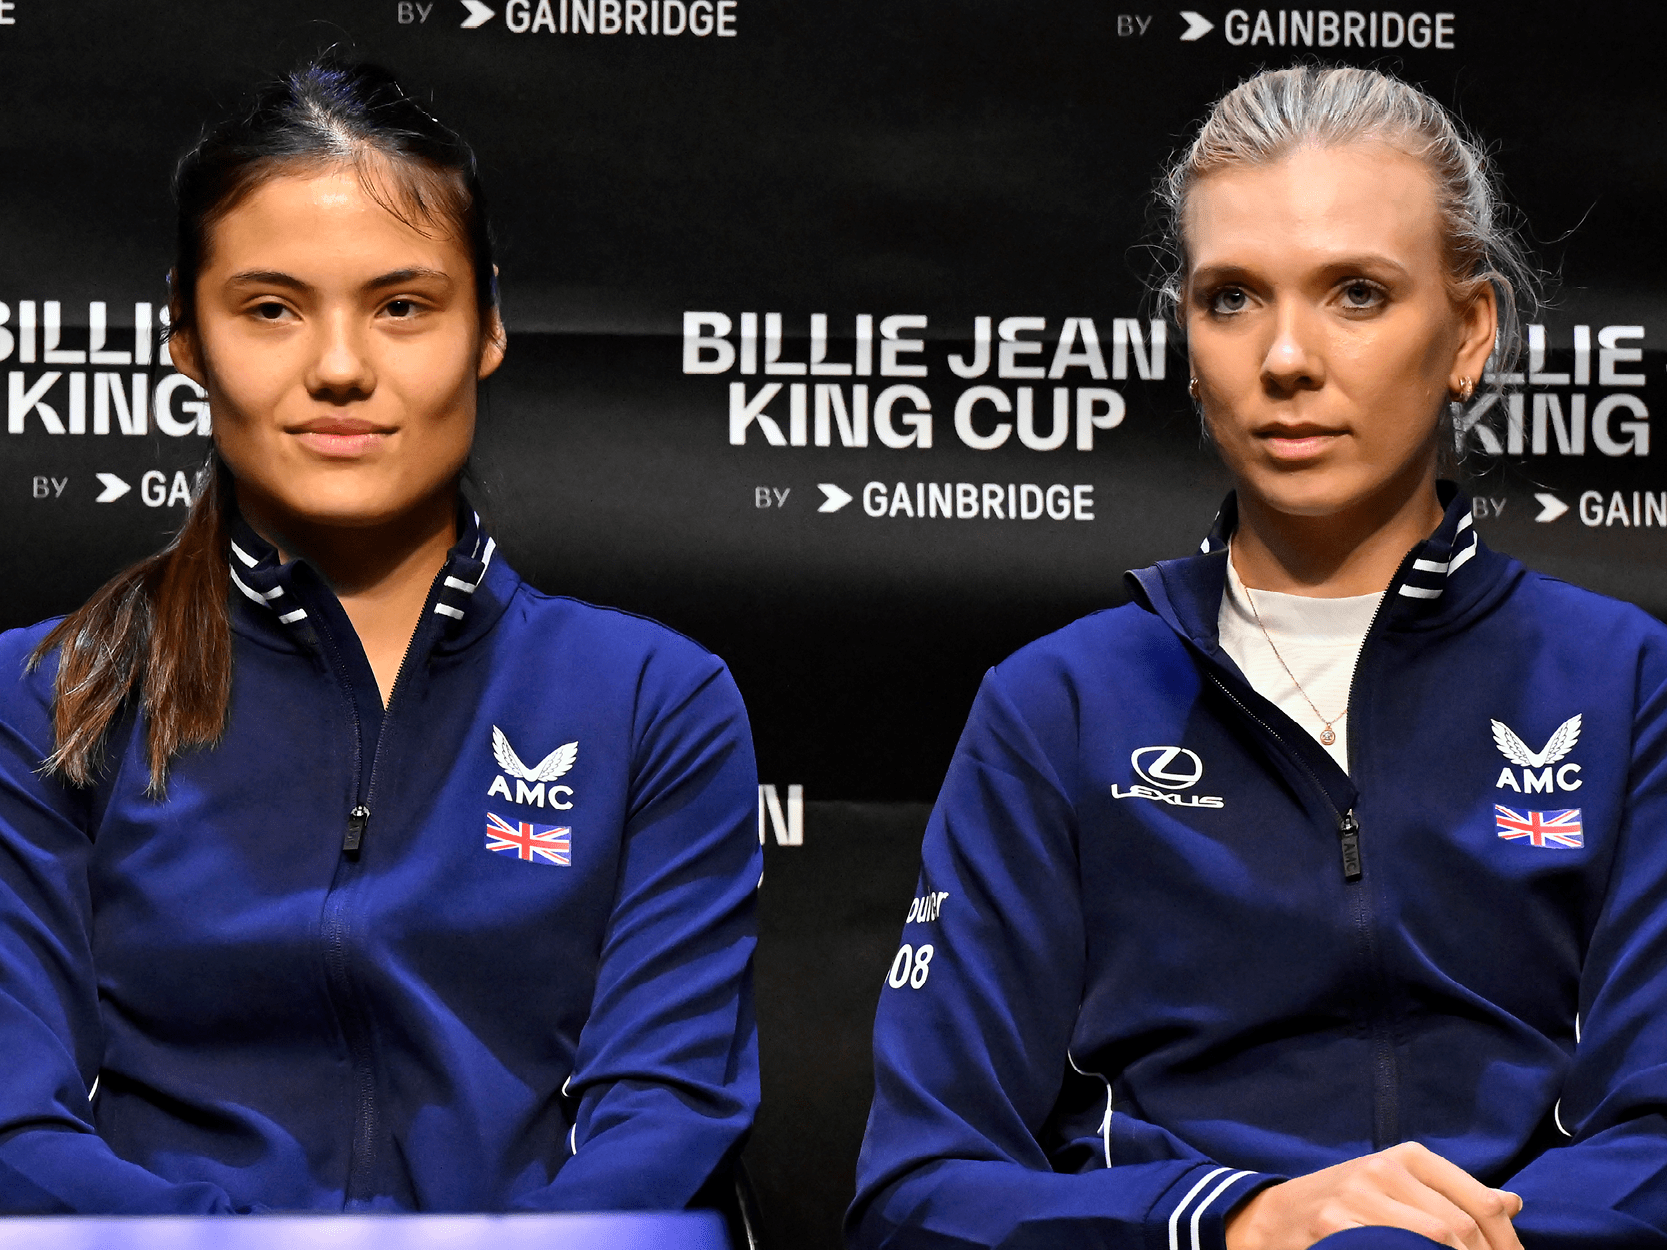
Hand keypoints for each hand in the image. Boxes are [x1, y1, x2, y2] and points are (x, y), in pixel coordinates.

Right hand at [1224, 1141, 1523, 1249]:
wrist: (1279, 1215)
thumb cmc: (1349, 1203)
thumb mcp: (1400, 1187)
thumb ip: (1453, 1194)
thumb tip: (1512, 1203)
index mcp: (1408, 1157)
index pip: (1482, 1201)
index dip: (1508, 1242)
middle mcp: (1384, 1169)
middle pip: (1460, 1227)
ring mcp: (1358, 1196)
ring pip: (1434, 1240)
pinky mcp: (1336, 1224)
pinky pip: (1396, 1248)